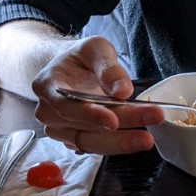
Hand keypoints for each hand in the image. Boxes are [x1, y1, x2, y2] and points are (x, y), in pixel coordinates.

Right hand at [30, 35, 163, 155]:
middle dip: (118, 132)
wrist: (67, 68)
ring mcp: (60, 129)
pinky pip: (96, 146)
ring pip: (90, 142)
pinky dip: (118, 143)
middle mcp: (49, 112)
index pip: (66, 106)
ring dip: (121, 141)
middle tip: (147, 130)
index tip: (113, 120)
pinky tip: (137, 138)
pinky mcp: (74, 139)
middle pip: (82, 128)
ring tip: (147, 138)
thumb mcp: (94, 48)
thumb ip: (107, 67)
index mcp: (47, 86)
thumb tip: (123, 90)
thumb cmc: (79, 58)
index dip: (90, 115)